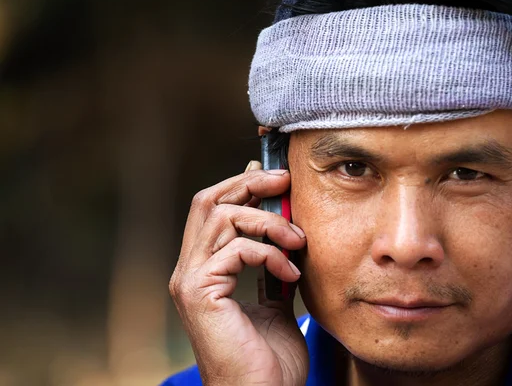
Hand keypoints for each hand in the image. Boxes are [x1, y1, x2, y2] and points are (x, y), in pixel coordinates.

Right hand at [169, 161, 308, 385]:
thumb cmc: (269, 359)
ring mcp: (189, 280)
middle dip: (249, 184)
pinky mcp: (199, 292)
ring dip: (268, 221)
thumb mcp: (277, 301)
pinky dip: (271, 254)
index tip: (273, 175)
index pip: (211, 209)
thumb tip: (286, 233)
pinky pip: (237, 249)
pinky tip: (291, 274)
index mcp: (204, 270)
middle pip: (207, 201)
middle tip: (285, 181)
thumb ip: (274, 266)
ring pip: (222, 217)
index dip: (239, 184)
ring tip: (298, 240)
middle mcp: (189, 270)